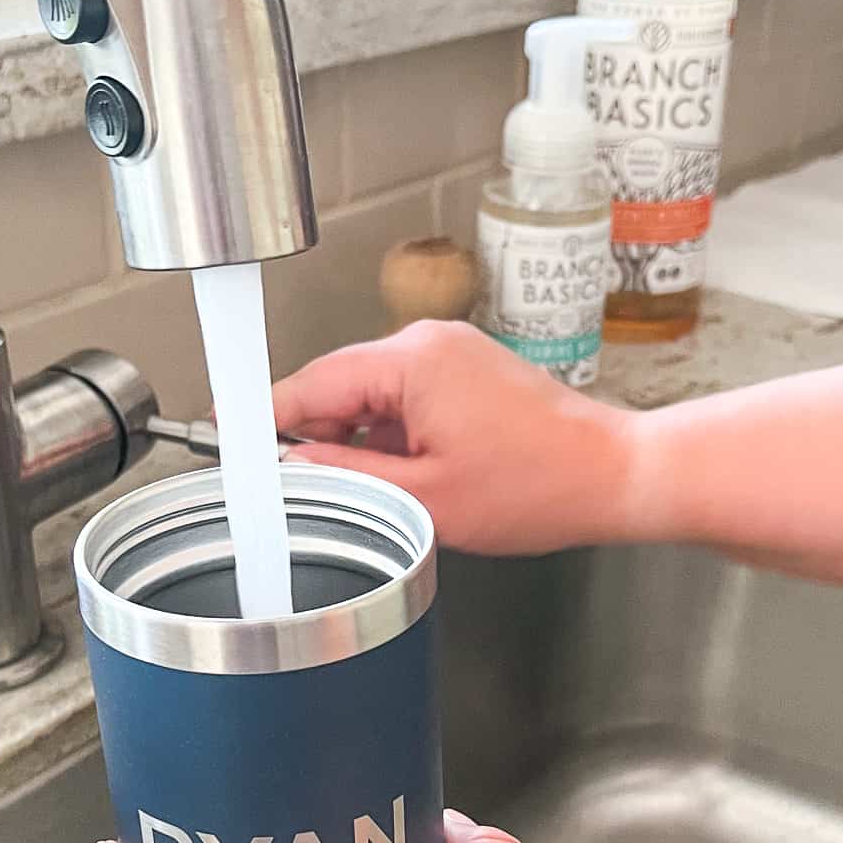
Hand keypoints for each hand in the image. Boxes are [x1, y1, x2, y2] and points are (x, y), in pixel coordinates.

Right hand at [272, 321, 633, 555]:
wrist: (612, 475)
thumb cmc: (539, 486)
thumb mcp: (424, 499)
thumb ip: (346, 478)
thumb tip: (293, 467)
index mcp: (412, 361)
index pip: (313, 382)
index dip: (267, 416)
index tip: (230, 438)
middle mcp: (428, 343)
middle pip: (337, 384)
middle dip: (316, 435)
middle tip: (302, 488)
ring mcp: (450, 352)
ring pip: (369, 394)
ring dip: (358, 439)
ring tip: (376, 490)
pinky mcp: (466, 370)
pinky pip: (403, 396)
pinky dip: (391, 434)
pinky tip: (405, 476)